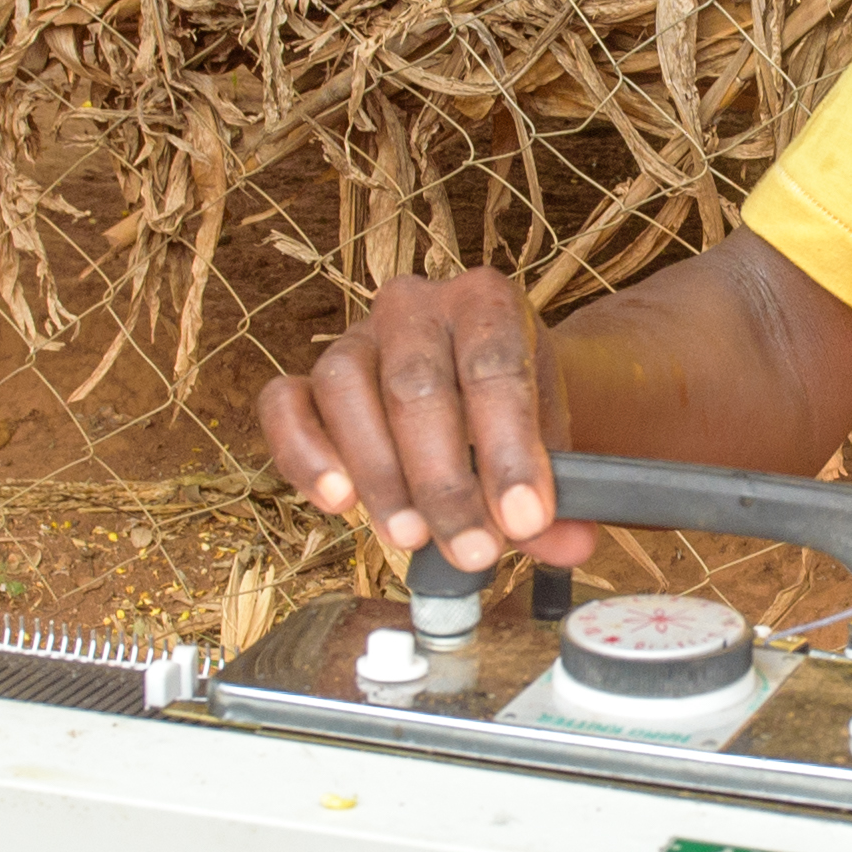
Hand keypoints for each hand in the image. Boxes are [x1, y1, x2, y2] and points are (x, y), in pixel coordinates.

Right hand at [256, 268, 602, 578]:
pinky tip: (337, 504)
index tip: (525, 519)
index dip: (509, 450)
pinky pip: (283, 405)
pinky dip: (303, 455)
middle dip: (444, 482)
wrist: (483, 391)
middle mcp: (413, 306)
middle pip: (415, 385)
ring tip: (412, 538)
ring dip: (380, 477)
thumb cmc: (514, 416)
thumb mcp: (549, 445)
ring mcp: (353, 337)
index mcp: (485, 300)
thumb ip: (554, 494)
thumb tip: (567, 543)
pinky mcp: (307, 378)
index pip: (494, 367)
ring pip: (346, 391)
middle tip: (472, 550)